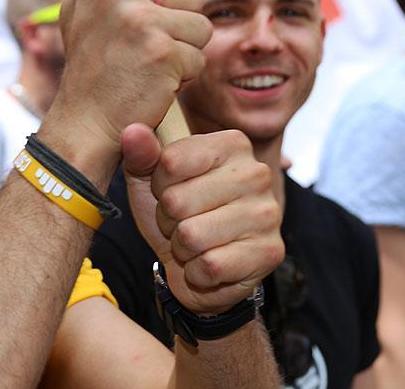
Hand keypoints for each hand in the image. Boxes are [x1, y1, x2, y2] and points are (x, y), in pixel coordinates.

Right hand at [40, 0, 210, 181]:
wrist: (86, 122)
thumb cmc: (90, 61)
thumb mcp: (79, 2)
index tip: (142, 7)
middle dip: (177, 23)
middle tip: (141, 46)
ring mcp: (140, 18)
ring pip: (200, 24)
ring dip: (183, 50)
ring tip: (149, 63)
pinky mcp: (162, 50)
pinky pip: (199, 55)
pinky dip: (183, 76)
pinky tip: (154, 82)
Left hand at [121, 124, 284, 314]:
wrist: (199, 269)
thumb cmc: (177, 216)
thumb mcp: (151, 180)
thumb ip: (141, 154)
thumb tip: (133, 131)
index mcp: (232, 144)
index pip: (171, 161)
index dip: (159, 186)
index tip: (170, 191)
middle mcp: (256, 173)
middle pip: (177, 201)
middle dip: (169, 220)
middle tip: (183, 222)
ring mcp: (268, 213)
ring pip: (192, 236)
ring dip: (182, 247)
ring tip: (195, 242)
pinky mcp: (270, 252)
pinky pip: (210, 266)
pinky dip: (198, 272)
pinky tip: (209, 264)